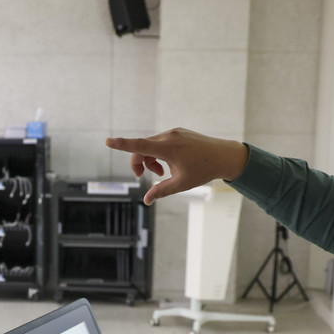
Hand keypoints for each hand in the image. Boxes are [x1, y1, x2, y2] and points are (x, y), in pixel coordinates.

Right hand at [105, 128, 249, 203]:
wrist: (225, 156)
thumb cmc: (204, 170)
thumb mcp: (180, 184)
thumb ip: (160, 191)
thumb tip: (146, 201)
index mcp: (168, 148)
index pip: (139, 146)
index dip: (122, 145)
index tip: (108, 141)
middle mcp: (169, 136)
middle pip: (142, 148)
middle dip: (140, 163)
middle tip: (143, 177)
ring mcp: (174, 133)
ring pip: (151, 145)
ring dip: (151, 160)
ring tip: (162, 173)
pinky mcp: (178, 133)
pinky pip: (161, 143)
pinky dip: (160, 154)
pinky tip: (171, 164)